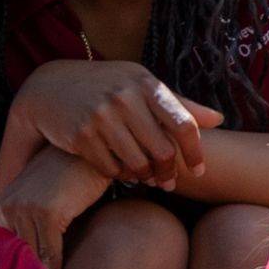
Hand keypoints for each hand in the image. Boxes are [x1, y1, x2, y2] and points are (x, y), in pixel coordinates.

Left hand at [0, 147, 114, 268]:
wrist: (86, 154)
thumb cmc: (66, 180)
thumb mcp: (38, 201)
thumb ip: (26, 227)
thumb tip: (26, 263)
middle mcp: (4, 207)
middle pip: (14, 256)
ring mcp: (23, 209)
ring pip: (32, 257)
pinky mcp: (46, 213)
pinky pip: (51, 251)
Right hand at [11, 58, 221, 188]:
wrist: (50, 87)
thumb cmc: (107, 86)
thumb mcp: (140, 84)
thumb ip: (179, 104)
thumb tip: (218, 119)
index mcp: (145, 84)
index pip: (183, 124)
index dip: (195, 152)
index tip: (200, 170)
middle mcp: (125, 98)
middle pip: (163, 150)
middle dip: (169, 173)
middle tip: (170, 183)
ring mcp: (102, 116)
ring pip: (138, 163)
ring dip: (146, 178)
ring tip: (149, 180)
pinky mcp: (81, 135)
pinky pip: (112, 168)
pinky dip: (122, 176)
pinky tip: (124, 175)